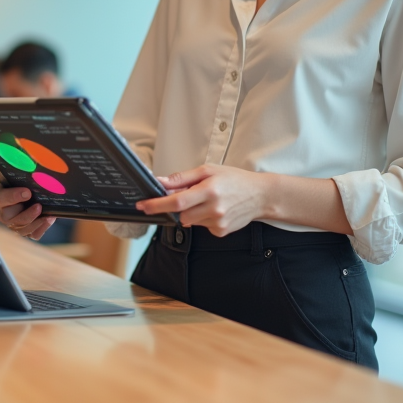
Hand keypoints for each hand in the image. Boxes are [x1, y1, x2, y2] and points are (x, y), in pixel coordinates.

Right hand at [0, 183, 55, 239]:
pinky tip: (49, 219)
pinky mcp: (25, 232)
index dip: (13, 196)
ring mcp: (13, 225)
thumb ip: (23, 179)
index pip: (0, 198)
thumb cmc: (19, 183)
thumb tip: (37, 176)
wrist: (23, 191)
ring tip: (48, 215)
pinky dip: (42, 228)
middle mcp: (2, 214)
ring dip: (36, 222)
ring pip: (22, 229)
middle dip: (27, 214)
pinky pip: (33, 235)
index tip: (27, 192)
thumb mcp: (17, 178)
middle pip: (10, 219)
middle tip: (39, 206)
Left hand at [136, 165, 267, 236]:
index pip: (176, 201)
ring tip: (208, 200)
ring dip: (192, 212)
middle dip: (179, 207)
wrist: (260, 195)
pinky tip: (216, 210)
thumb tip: (160, 182)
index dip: (157, 205)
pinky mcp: (221, 231)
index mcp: (209, 190)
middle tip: (192, 195)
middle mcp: (214, 209)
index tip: (143, 206)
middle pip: (181, 214)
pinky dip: (203, 219)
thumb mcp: (208, 170)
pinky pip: (201, 227)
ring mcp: (218, 222)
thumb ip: (182, 178)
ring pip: (190, 221)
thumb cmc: (234, 180)